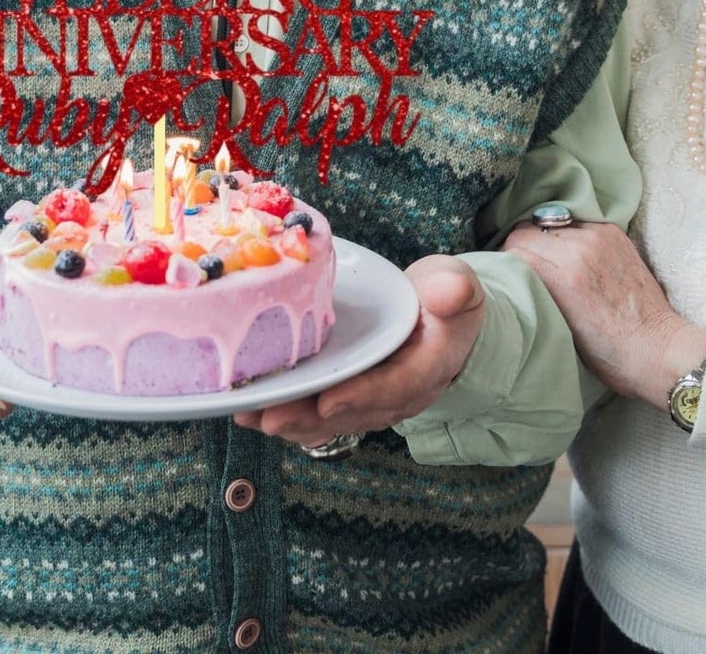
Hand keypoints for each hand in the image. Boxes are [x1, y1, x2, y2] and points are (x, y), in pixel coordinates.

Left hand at [234, 254, 485, 446]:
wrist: (442, 315)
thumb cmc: (445, 297)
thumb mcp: (457, 284)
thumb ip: (454, 289)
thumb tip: (451, 291)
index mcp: (429, 366)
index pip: (397, 386)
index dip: (363, 395)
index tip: (328, 399)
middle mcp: (399, 393)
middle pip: (354, 412)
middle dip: (309, 417)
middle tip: (268, 417)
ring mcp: (373, 398)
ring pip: (331, 419)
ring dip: (289, 421)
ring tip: (248, 415)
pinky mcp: (352, 395)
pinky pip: (319, 413)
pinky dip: (287, 413)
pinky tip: (250, 413)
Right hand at [504, 221, 705, 407]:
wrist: (659, 349)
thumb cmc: (609, 354)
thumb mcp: (559, 330)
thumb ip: (536, 293)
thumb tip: (515, 274)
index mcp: (565, 277)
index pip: (514, 248)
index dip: (506, 263)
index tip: (508, 278)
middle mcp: (581, 249)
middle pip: (527, 230)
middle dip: (521, 249)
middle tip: (526, 271)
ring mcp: (600, 237)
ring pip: (550, 223)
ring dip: (545, 240)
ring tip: (551, 264)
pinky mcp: (615, 233)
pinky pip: (576, 223)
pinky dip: (568, 236)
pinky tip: (573, 256)